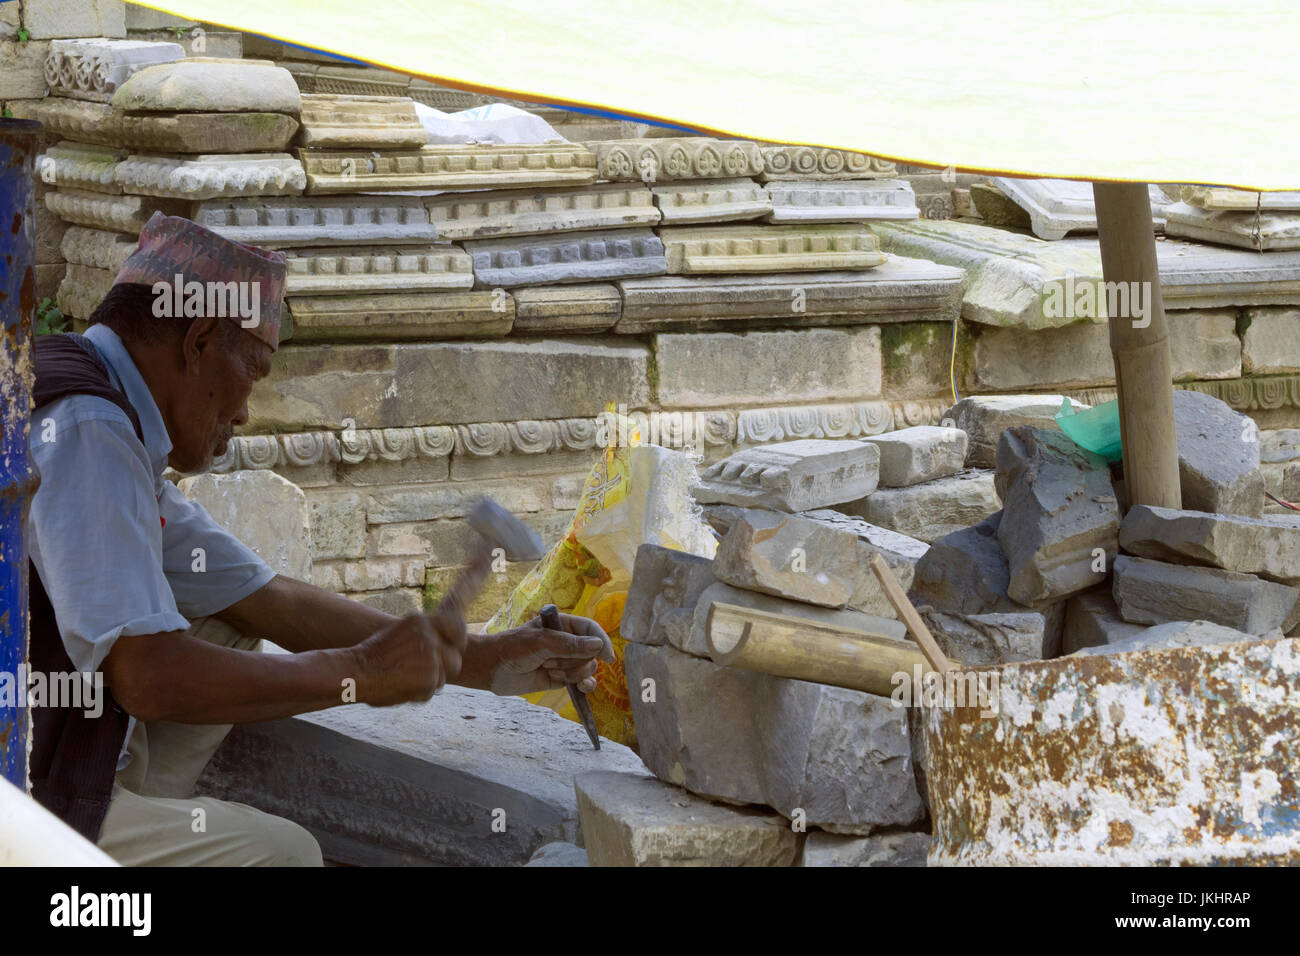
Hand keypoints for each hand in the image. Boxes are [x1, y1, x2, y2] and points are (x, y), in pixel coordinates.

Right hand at [349, 608, 467, 705]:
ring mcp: (431, 656)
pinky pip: (430, 692)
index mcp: (420, 621)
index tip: (455, 649)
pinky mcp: (429, 677)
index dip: (457, 641)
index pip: (455, 626)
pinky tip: (398, 689)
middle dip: (444, 669)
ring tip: (403, 682)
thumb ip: (419, 638)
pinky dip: (417, 695)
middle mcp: (430, 636)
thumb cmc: (370, 657)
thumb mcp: (397, 635)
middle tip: (426, 676)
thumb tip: (439, 647)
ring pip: (443, 677)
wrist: (353, 672)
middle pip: (454, 657)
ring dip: (428, 684)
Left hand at [458, 612, 614, 695]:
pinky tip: (582, 687)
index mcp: (562, 625)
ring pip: (586, 668)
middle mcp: (566, 642)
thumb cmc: (513, 648)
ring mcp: (563, 660)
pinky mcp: (560, 678)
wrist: (491, 669)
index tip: (608, 656)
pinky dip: (583, 684)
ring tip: (550, 671)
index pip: (590, 629)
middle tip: (551, 662)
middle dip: (576, 661)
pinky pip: (581, 681)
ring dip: (572, 673)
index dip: (601, 641)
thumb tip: (597, 646)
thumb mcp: (542, 643)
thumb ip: (570, 645)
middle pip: (590, 652)